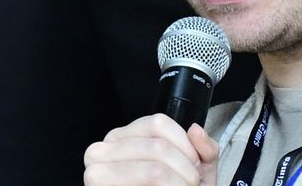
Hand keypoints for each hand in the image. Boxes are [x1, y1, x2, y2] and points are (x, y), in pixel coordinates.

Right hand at [83, 114, 218, 185]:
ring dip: (178, 183)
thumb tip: (195, 130)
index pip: (157, 122)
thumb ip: (204, 148)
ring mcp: (98, 176)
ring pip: (154, 170)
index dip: (184, 143)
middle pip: (158, 146)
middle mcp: (103, 151)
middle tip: (191, 182)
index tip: (195, 163)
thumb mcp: (198, 169)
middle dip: (185, 168)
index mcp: (122, 137)